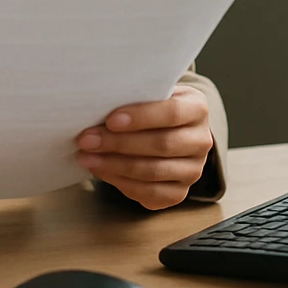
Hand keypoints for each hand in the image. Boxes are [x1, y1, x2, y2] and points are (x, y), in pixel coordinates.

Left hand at [74, 85, 213, 209]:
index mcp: (197, 109)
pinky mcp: (179, 192)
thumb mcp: (150, 94)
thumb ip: (134, 97)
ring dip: (114, 165)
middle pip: (161, 145)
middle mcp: (200, 141)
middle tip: (87, 140)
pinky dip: (122, 183)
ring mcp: (192, 170)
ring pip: (153, 172)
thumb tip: (97, 104)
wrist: (168, 130)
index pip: (172, 113)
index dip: (140, 117)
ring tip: (87, 157)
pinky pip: (150, 193)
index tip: (110, 120)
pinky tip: (101, 171)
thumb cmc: (152, 108)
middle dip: (119, 143)